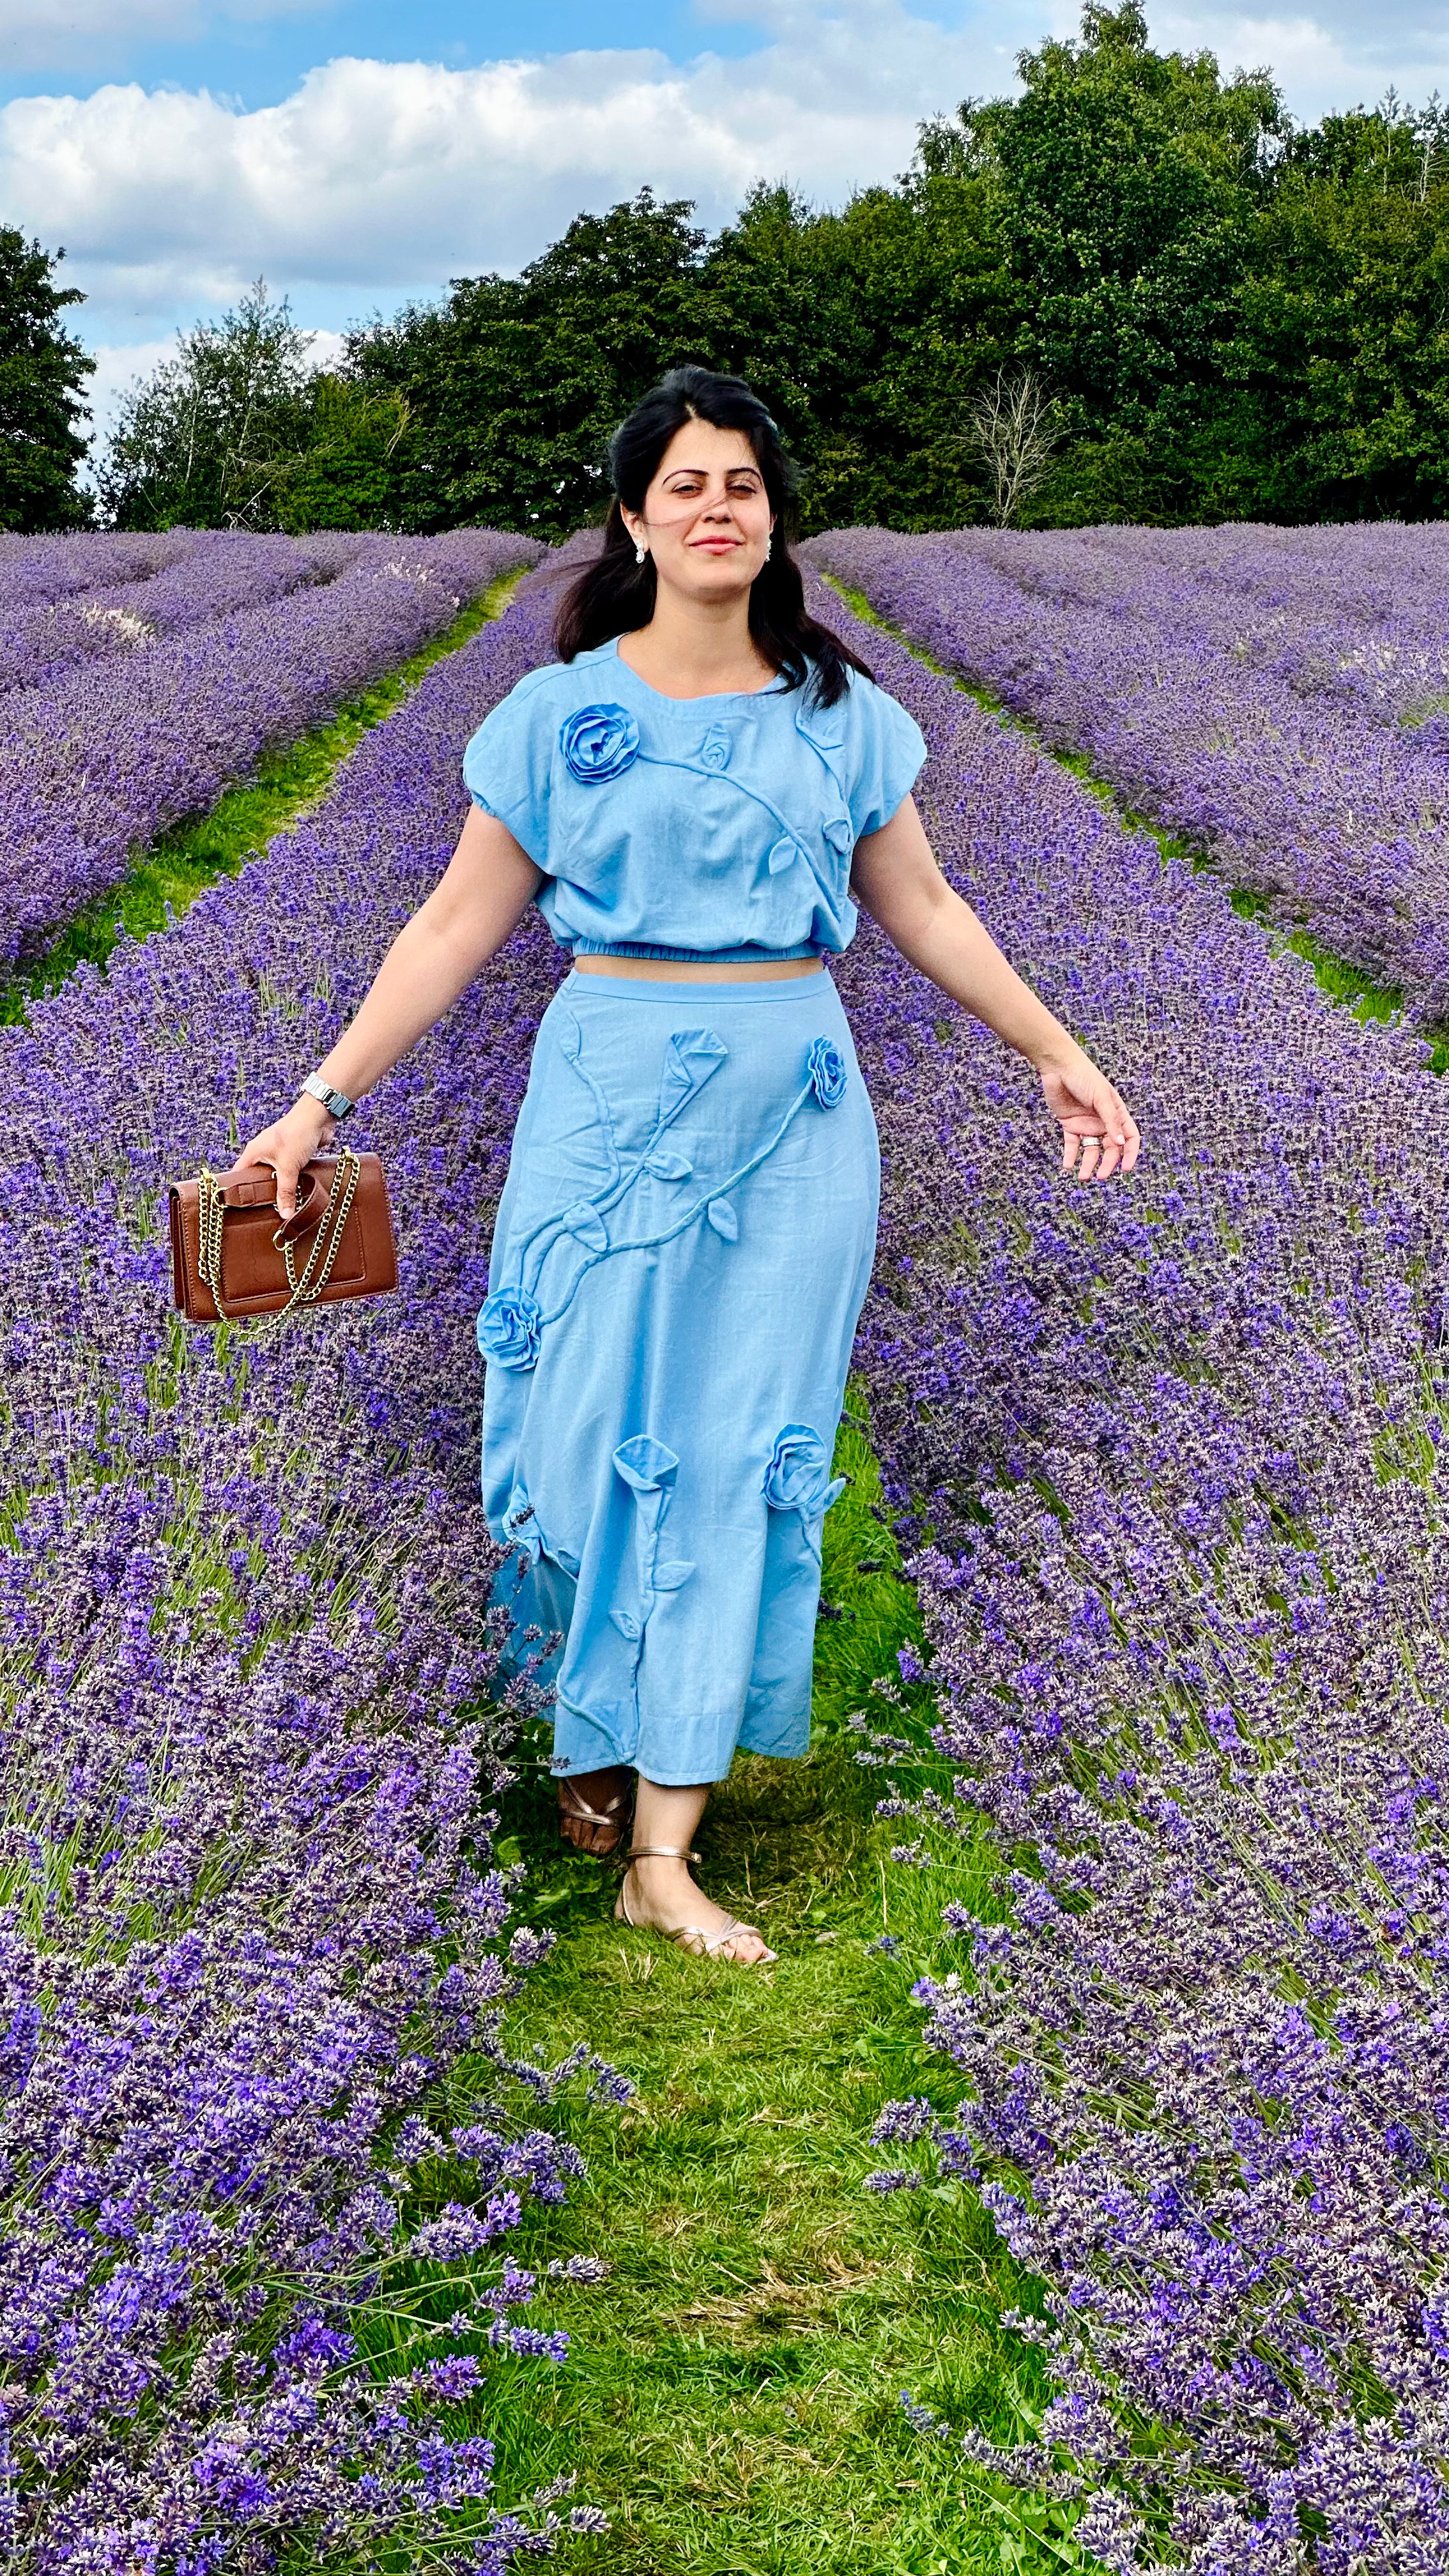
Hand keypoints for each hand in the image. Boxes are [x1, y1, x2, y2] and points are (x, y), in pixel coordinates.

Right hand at [235, 1096, 335, 1219]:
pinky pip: (289, 1172)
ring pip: (275, 1176)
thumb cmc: (297, 1134)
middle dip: (262, 1193)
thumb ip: (286, 1192)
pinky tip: (296, 1195)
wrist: (319, 1117)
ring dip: (279, 1188)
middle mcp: (263, 1152)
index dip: (238, 1190)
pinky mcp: (294, 1155)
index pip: (239, 1174)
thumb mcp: (288, 1167)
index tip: (239, 1207)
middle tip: (263, 1212)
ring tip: (280, 1207)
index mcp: (254, 1152)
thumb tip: (284, 1214)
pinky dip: (292, 1182)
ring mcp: (279, 1153)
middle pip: (257, 1178)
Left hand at [1037, 1046, 1140, 1180]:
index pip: (1130, 1137)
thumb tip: (1121, 1143)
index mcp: (1117, 1113)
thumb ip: (1110, 1121)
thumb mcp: (1101, 1098)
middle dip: (1106, 1164)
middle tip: (1099, 1176)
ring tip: (1082, 1177)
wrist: (1058, 1067)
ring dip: (1088, 1164)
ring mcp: (1086, 1124)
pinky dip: (1070, 1156)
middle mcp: (1103, 1121)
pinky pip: (1072, 1145)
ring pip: (1090, 1150)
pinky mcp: (1069, 1125)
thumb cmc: (1084, 1077)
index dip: (1130, 1153)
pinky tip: (1068, 1165)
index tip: (1125, 1168)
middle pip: (1110, 1148)